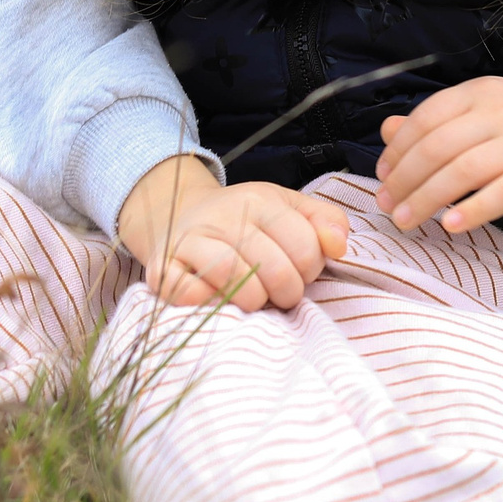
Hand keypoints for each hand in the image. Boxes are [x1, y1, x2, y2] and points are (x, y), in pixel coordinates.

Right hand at [115, 155, 350, 311]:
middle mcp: (224, 216)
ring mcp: (191, 241)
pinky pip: (186, 291)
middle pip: (275, 268)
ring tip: (256, 299)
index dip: (311, 268)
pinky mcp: (162, 267)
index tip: (302, 272)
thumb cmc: (244, 220)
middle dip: (287, 291)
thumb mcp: (288, 208)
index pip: (304, 245)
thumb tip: (339, 246)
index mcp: (259, 200)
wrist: (180, 214)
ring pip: (234, 277)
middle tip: (282, 294)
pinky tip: (217, 299)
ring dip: (253, 300)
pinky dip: (206, 301)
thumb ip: (325, 220)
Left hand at [373, 77, 502, 234]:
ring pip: (463, 170)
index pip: (426, 118)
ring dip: (427, 199)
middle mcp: (500, 112)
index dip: (398, 150)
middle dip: (405, 180)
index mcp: (481, 93)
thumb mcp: (487, 115)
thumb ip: (438, 122)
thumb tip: (388, 130)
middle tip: (387, 207)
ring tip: (406, 222)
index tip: (382, 177)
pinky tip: (452, 226)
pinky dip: (473, 210)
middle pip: (438, 146)